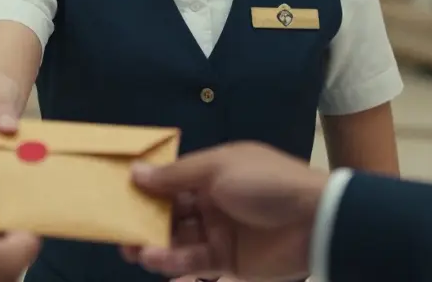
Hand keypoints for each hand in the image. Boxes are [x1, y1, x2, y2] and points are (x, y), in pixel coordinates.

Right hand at [121, 142, 326, 281]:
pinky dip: (175, 263)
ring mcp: (219, 233)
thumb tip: (135, 172)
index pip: (170, 181)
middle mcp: (211, 202)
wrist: (316, 220)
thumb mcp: (217, 169)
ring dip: (154, 244)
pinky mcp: (228, 262)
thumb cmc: (265, 183)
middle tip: (119, 232)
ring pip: (177, 240)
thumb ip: (175, 175)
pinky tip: (157, 261)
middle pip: (169, 213)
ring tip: (135, 251)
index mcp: (211, 174)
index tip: (116, 197)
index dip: (144, 189)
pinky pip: (195, 263)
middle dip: (143, 222)